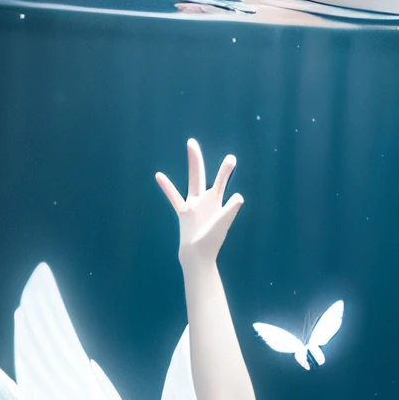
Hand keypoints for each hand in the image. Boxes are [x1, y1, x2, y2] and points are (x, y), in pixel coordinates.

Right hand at [156, 139, 242, 264]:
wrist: (197, 257)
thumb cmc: (211, 242)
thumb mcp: (221, 225)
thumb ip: (229, 211)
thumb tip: (239, 197)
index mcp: (216, 203)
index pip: (220, 183)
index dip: (225, 172)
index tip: (231, 160)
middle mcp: (205, 201)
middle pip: (200, 176)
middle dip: (196, 160)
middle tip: (191, 142)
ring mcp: (194, 205)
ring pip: (191, 181)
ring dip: (190, 165)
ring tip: (187, 147)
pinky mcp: (184, 212)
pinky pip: (174, 197)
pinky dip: (167, 188)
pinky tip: (159, 175)